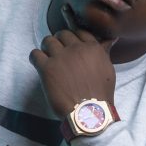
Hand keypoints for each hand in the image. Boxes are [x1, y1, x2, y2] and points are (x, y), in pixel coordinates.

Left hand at [28, 2, 116, 118]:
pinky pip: (35, 54)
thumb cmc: (100, 95)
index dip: (72, 39)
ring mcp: (60, 57)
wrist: (88, 113)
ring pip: (48, 40)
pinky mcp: (47, 68)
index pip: (78, 32)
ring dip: (47, 48)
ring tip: (48, 60)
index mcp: (92, 48)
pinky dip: (35, 58)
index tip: (70, 48)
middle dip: (59, 42)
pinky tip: (39, 66)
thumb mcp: (107, 69)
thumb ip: (104, 52)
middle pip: (62, 34)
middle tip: (58, 55)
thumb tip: (110, 39)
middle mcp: (76, 49)